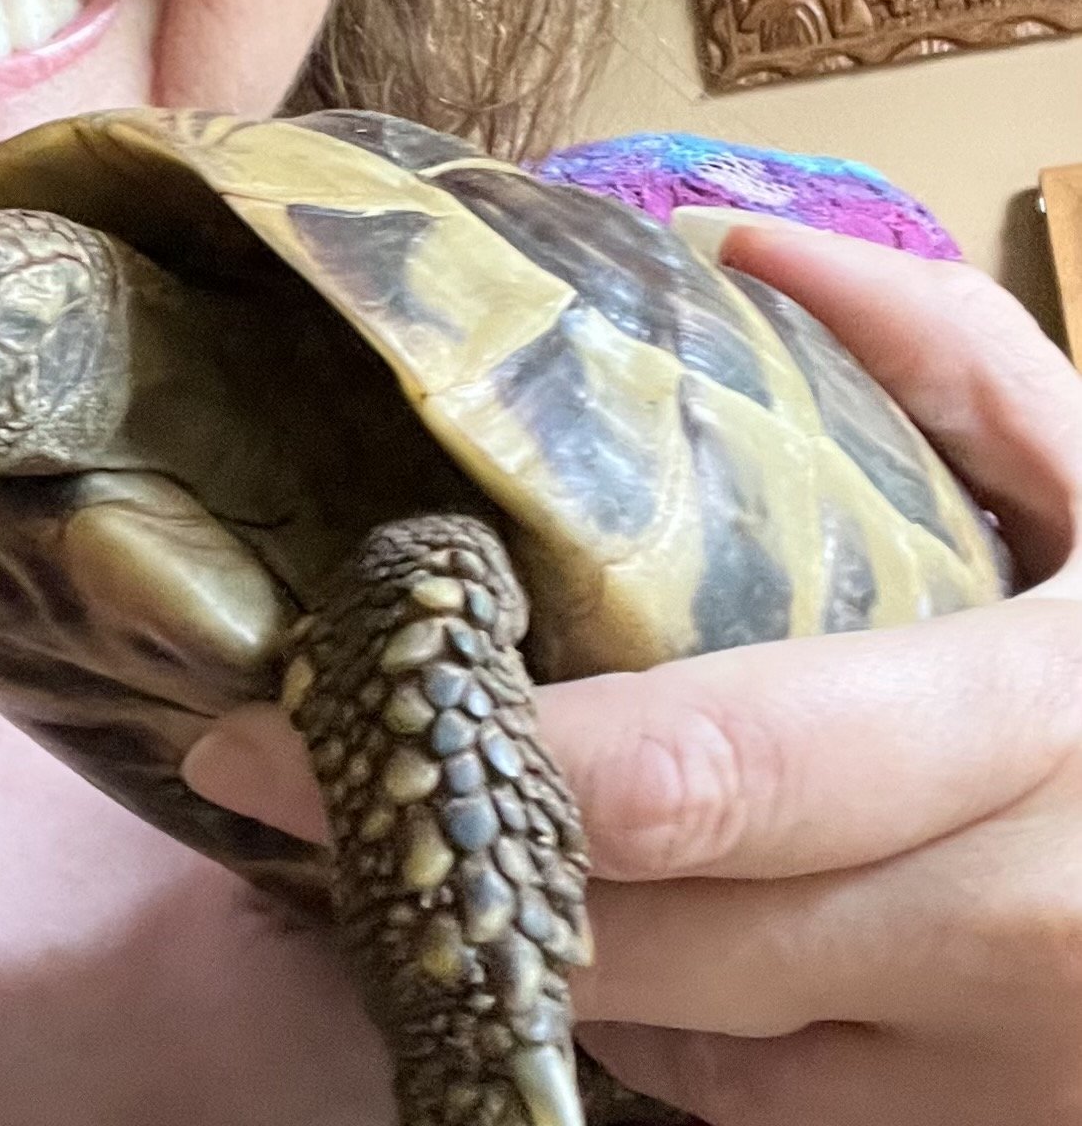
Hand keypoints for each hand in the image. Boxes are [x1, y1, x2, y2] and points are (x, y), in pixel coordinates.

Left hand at [183, 220, 1081, 1124]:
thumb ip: (957, 361)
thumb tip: (721, 234)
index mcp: (1040, 737)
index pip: (699, 775)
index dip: (466, 756)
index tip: (267, 718)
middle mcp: (1015, 942)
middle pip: (642, 939)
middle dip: (433, 867)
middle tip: (281, 779)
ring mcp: (1008, 1088)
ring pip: (677, 1048)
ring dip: (523, 947)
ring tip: (407, 835)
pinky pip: (764, 1111)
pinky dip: (658, 1027)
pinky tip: (602, 926)